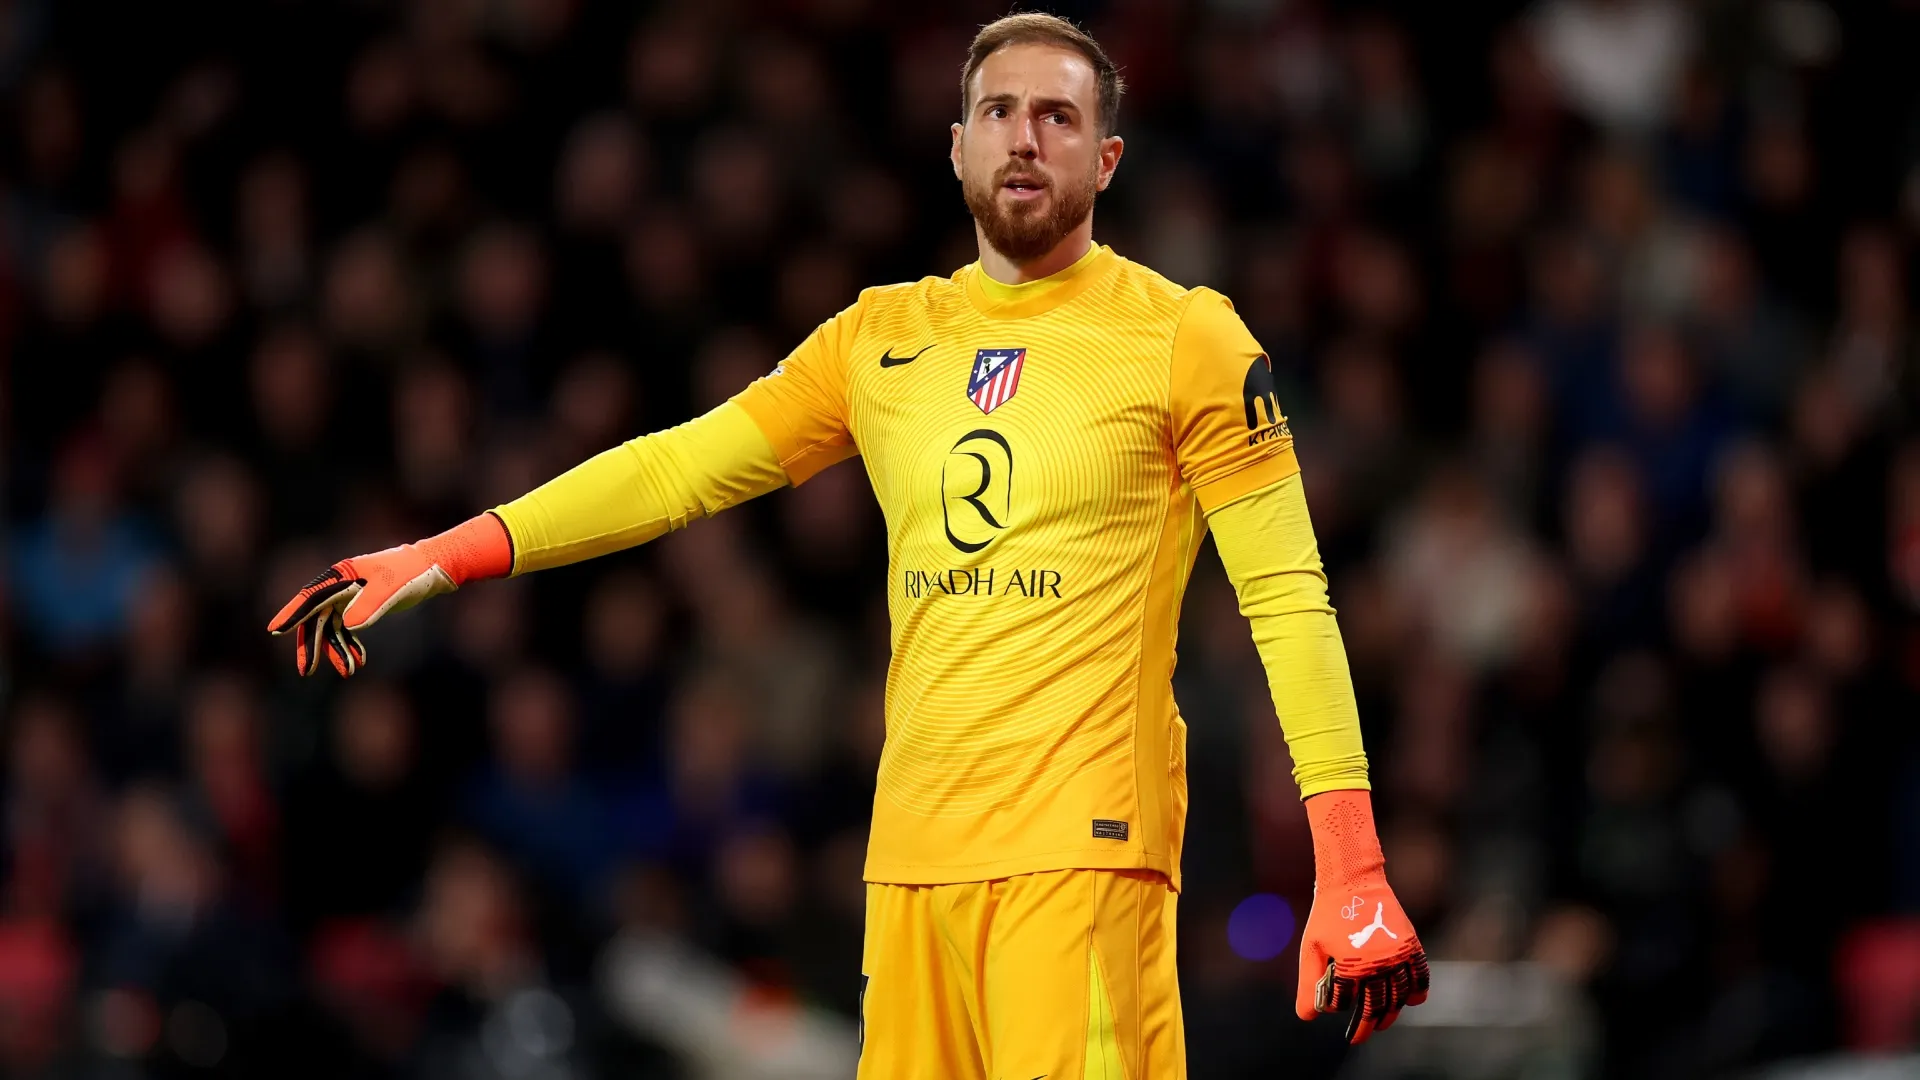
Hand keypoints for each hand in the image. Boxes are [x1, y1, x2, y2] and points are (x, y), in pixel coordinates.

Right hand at [267, 514, 511, 676]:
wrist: (432, 568)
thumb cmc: (411, 573)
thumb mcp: (392, 588)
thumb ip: (369, 605)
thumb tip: (347, 625)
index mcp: (342, 575)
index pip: (311, 597)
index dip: (291, 614)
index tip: (274, 630)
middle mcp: (340, 584)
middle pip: (316, 617)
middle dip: (312, 645)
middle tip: (307, 671)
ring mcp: (349, 596)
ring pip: (332, 627)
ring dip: (337, 650)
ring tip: (349, 672)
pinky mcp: (360, 605)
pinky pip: (346, 629)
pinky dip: (350, 645)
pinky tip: (359, 661)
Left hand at [1294, 790, 1429, 1042]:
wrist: (1353, 880)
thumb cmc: (1327, 914)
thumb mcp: (1311, 948)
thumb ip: (1309, 984)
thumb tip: (1308, 1018)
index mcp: (1350, 966)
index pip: (1344, 1002)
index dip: (1336, 1007)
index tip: (1333, 1008)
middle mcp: (1377, 965)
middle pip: (1375, 1007)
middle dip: (1366, 1026)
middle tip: (1358, 1037)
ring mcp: (1397, 956)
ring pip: (1399, 997)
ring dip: (1390, 1014)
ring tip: (1381, 1023)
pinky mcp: (1411, 945)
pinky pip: (1420, 976)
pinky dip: (1417, 991)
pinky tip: (1410, 1001)